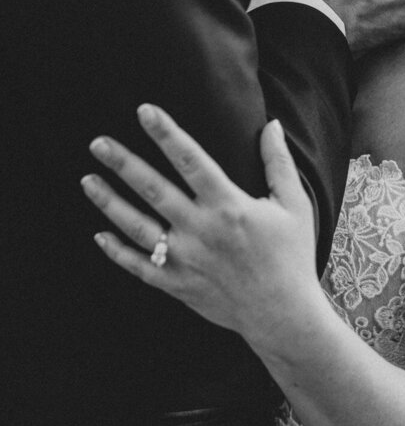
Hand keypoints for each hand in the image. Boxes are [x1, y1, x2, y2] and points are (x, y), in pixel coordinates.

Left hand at [82, 104, 322, 354]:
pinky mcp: (178, 285)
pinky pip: (140, 267)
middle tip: (97, 143)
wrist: (282, 314)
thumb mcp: (295, 204)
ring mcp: (185, 259)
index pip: (190, 160)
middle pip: (153, 190)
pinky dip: (117, 252)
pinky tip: (99, 235)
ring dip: (110, 203)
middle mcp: (201, 230)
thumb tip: (272, 124)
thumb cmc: (292, 255)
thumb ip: (279, 163)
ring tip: (87, 180)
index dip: (166, 133)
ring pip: (137, 227)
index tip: (144, 111)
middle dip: (123, 163)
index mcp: (229, 206)